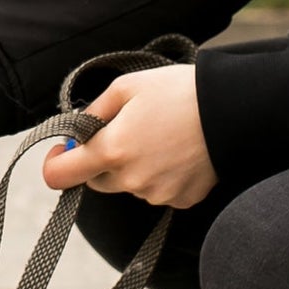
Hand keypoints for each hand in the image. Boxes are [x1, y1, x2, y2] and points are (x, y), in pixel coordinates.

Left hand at [40, 63, 216, 208]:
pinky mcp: (181, 200)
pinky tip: (177, 152)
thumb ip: (93, 112)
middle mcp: (131, 180)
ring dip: (132, 167)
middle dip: (100, 160)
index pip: (59, 175)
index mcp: (111, 150)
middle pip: (96, 180)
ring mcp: (158, 194)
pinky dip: (159, 175)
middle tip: (122, 131)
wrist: (233, 110)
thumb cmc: (178, 92)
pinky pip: (157, 191)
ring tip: (160, 136)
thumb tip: (76, 129)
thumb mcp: (127, 88)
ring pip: (128, 185)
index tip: (64, 148)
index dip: (55, 162)